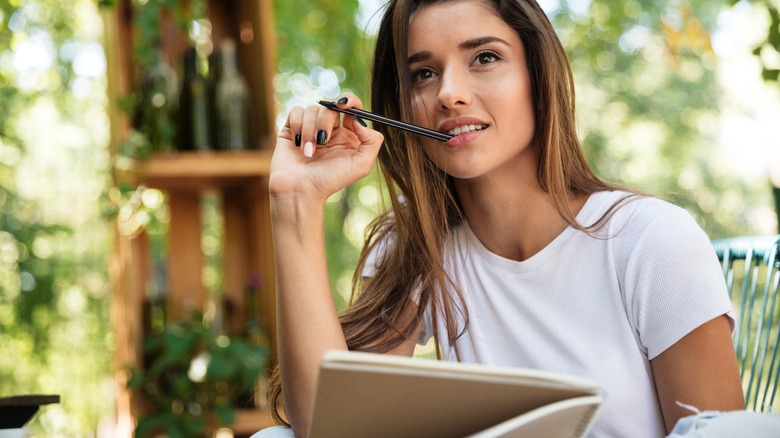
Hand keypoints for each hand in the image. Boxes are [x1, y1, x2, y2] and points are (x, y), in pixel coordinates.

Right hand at [269, 93, 383, 205]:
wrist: (300, 190)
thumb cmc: (330, 181)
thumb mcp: (361, 165)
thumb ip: (372, 141)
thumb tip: (360, 120)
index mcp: (348, 136)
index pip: (352, 107)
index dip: (350, 101)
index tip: (343, 106)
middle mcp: (331, 130)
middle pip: (331, 106)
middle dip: (326, 121)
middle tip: (323, 140)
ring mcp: (311, 128)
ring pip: (313, 109)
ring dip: (310, 131)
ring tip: (308, 153)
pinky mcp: (292, 128)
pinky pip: (296, 111)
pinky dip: (298, 126)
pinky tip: (298, 144)